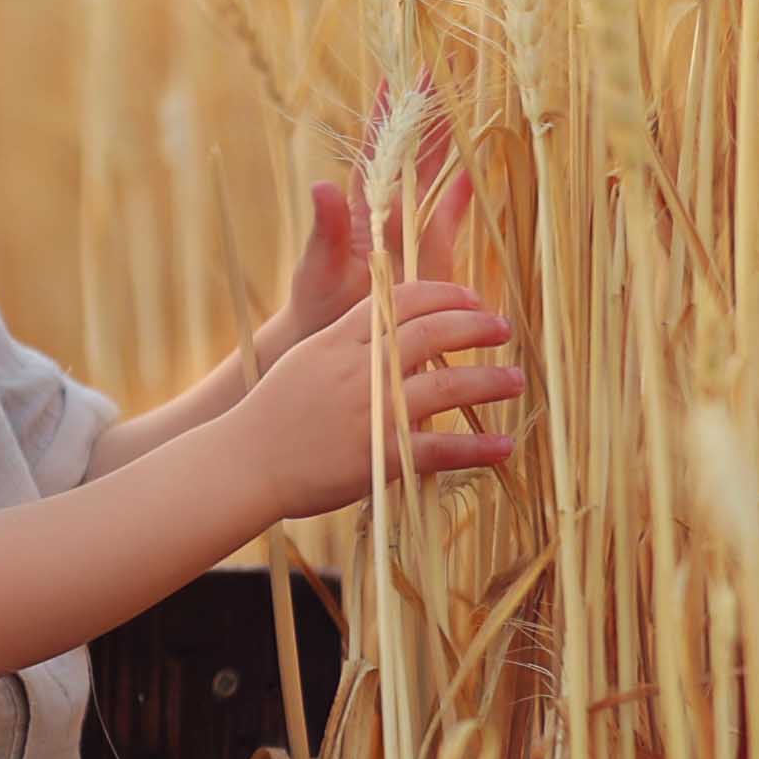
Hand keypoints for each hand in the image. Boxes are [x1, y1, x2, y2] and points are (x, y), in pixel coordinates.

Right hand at [224, 213, 524, 524]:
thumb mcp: (305, 361)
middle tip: (502, 327)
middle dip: (475, 325)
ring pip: (445, 388)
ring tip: (515, 379)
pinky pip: (439, 450)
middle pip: (431, 332)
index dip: (444, 294)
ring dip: (488, 381)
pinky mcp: (377, 457)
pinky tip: (503, 447)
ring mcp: (370, 413)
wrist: (242, 463)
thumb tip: (389, 330)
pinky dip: (476, 448)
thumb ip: (347, 343)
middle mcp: (358, 370)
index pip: (401, 301)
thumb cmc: (271, 416)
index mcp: (338, 340)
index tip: (471, 297)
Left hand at [247, 69, 479, 377]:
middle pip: (413, 148)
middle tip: (443, 64)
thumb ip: (324, 229)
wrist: (336, 344)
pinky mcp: (431, 251)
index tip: (399, 73)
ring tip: (467, 97)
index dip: (389, 111)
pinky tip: (482, 162)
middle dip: (428, 108)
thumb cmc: (317, 304)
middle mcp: (388, 207)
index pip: (377, 146)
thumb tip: (321, 184)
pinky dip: (467, 188)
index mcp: (361, 204)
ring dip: (450, 137)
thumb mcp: (318, 267)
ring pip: (435, 172)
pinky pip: (453, 212)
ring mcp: (411, 227)